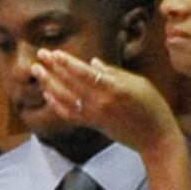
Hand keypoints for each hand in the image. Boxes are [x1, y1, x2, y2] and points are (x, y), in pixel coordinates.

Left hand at [28, 48, 178, 153]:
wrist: (154, 136)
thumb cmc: (152, 106)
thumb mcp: (138, 83)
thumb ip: (114, 72)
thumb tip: (92, 62)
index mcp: (114, 88)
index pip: (84, 72)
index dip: (67, 62)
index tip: (54, 53)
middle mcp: (100, 101)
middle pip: (70, 82)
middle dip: (53, 68)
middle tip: (39, 54)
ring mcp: (93, 114)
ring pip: (64, 97)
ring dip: (48, 83)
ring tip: (37, 71)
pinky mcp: (91, 124)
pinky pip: (68, 113)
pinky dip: (55, 103)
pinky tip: (47, 93)